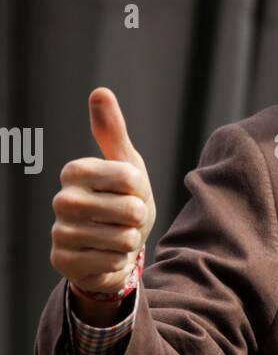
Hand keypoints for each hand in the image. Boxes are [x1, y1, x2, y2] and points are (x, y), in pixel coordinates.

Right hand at [51, 88, 155, 300]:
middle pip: (131, 209)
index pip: (132, 177)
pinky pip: (114, 262)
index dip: (141, 189)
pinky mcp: (64, 261)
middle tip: (124, 219)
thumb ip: (113, 131)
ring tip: (115, 237)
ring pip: (125, 238)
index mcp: (75, 171)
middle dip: (138, 218)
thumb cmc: (122, 201)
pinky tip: (105, 256)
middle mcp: (62, 199)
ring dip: (129, 241)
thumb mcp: (126, 166)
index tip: (128, 192)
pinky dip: (118, 261)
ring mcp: (60, 232)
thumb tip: (99, 92)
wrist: (111, 249)